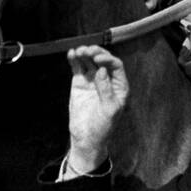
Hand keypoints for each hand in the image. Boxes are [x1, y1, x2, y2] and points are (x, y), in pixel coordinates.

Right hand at [66, 46, 128, 171]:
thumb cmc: (103, 127)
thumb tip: (102, 70)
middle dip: (96, 52)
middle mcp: (107, 80)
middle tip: (87, 51)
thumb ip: (106, 90)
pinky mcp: (80, 83)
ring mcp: (93, 80)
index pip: (116, 66)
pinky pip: (78, 68)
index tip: (98, 59)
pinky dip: (74, 60)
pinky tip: (71, 53)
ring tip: (78, 51)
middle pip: (103, 60)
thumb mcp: (109, 111)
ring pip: (89, 61)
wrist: (86, 139)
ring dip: (84, 53)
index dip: (107, 59)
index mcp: (119, 86)